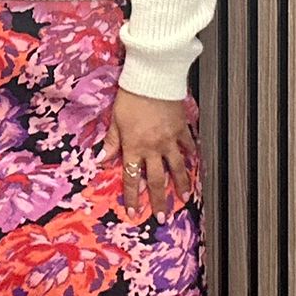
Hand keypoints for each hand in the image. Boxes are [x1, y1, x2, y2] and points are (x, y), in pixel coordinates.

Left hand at [101, 87, 197, 218]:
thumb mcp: (115, 120)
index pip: (131, 178)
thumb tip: (102, 160)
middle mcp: (153, 148)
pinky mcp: (182, 129)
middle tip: (162, 217)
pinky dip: (191, 156)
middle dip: (159, 200)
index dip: (132, 197)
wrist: (153, 78)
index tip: (134, 213)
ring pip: (177, 168)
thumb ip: (112, 142)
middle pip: (156, 179)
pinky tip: (194, 164)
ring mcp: (170, 140)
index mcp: (134, 147)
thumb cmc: (130, 97)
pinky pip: (188, 146)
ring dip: (180, 185)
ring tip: (184, 198)